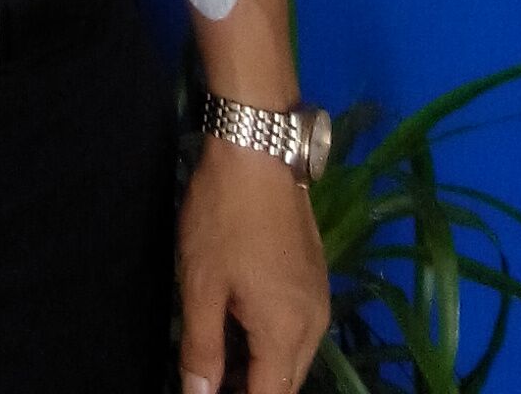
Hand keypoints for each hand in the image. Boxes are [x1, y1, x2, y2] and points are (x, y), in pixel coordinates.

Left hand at [179, 140, 330, 393]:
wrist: (257, 151)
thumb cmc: (223, 217)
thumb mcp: (201, 284)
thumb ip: (202, 348)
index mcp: (286, 334)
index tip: (209, 391)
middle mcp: (314, 327)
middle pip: (286, 385)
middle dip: (251, 389)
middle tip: (209, 378)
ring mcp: (319, 302)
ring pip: (294, 359)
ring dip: (261, 370)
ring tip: (219, 360)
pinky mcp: (316, 280)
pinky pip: (298, 331)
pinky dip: (272, 343)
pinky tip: (241, 328)